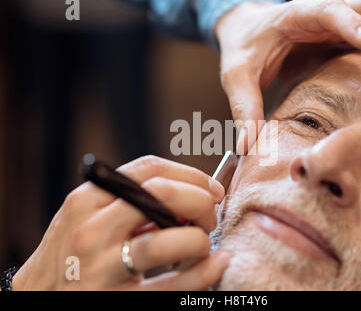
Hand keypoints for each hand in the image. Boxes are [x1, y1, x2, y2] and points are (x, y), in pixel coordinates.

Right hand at [12, 156, 228, 289]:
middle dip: (199, 201)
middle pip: (162, 195)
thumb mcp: (87, 218)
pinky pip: (171, 286)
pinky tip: (216, 264)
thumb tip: (186, 193)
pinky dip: (203, 273)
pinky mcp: (118, 301)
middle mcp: (92, 230)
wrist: (38, 299)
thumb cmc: (73, 255)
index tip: (212, 188)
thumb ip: (126, 202)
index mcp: (87, 201)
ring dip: (199, 239)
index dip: (191, 175)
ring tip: (202, 245)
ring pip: (168, 241)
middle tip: (210, 217)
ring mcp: (102, 267)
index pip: (149, 169)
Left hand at [216, 0, 360, 153]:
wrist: (250, 30)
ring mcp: (344, 23)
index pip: (328, 11)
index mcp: (297, 16)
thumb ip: (243, 108)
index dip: (349, 23)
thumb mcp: (236, 76)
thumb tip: (245, 147)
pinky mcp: (352, 37)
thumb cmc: (244, 49)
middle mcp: (328, 14)